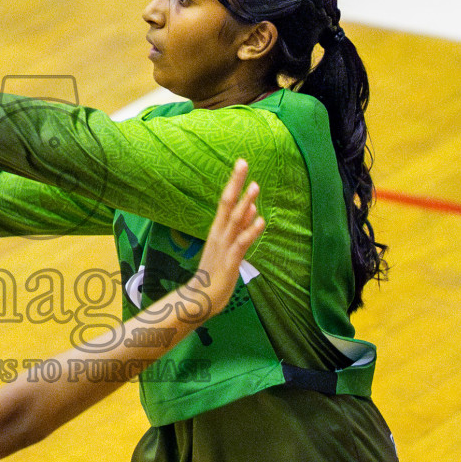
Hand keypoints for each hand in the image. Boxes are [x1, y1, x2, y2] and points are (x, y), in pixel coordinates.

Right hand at [186, 159, 262, 317]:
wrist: (200, 298)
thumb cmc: (215, 272)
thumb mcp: (229, 246)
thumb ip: (240, 228)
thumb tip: (252, 208)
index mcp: (217, 230)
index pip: (226, 201)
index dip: (234, 182)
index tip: (241, 163)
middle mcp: (219, 234)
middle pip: (227, 204)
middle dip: (236, 183)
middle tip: (243, 163)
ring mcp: (223, 247)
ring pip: (234, 221)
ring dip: (245, 203)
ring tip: (255, 186)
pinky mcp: (229, 261)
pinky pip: (241, 243)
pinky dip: (251, 231)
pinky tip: (260, 220)